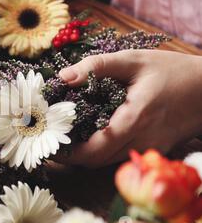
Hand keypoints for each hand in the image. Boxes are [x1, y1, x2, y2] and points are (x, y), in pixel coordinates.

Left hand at [54, 49, 201, 166]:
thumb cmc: (172, 71)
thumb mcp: (133, 60)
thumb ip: (97, 67)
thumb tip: (63, 76)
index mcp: (134, 119)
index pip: (95, 150)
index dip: (69, 153)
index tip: (48, 145)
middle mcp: (142, 140)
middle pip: (97, 161)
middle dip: (71, 156)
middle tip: (51, 142)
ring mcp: (150, 148)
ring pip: (109, 162)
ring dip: (86, 155)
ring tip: (65, 138)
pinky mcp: (154, 149)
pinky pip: (121, 157)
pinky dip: (102, 151)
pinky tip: (90, 136)